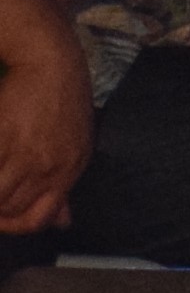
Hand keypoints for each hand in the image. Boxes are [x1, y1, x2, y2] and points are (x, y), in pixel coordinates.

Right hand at [0, 42, 80, 233]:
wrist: (53, 66)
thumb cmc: (65, 105)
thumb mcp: (78, 148)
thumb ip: (64, 187)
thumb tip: (62, 222)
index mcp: (67, 172)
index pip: (38, 218)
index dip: (14, 227)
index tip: (0, 221)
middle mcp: (47, 166)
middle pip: (10, 207)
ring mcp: (24, 151)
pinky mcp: (2, 133)